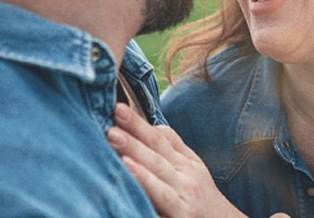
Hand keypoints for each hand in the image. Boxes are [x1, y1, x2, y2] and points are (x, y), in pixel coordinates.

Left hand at [107, 103, 247, 217]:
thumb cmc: (202, 196)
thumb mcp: (194, 167)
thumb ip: (174, 147)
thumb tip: (154, 126)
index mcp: (185, 162)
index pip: (160, 138)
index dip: (140, 124)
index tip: (118, 107)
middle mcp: (185, 177)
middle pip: (157, 154)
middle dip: (134, 137)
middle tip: (111, 122)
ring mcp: (184, 198)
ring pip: (158, 178)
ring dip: (137, 161)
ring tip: (115, 144)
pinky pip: (161, 205)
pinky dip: (146, 193)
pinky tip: (131, 185)